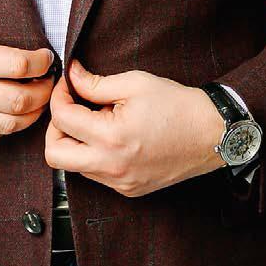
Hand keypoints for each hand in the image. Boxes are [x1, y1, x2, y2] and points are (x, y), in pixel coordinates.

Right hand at [0, 23, 55, 143]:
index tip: (46, 58)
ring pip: (10, 125)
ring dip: (31, 114)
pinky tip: (10, 113)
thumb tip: (25, 62)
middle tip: (47, 82)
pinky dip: (7, 127)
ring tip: (34, 100)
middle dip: (44, 91)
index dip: (41, 62)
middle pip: (21, 100)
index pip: (19, 65)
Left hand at [44, 59, 226, 196]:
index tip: (69, 84)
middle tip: (72, 108)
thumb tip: (72, 75)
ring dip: (75, 141)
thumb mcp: (134, 83)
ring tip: (98, 120)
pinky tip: (112, 136)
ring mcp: (120, 183)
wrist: (211, 134)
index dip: (59, 95)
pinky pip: (95, 174)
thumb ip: (95, 83)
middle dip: (56, 127)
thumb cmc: (177, 106)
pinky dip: (94, 154)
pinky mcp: (128, 190)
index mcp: (111, 138)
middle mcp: (111, 167)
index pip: (62, 118)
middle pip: (54, 155)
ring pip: (73, 167)